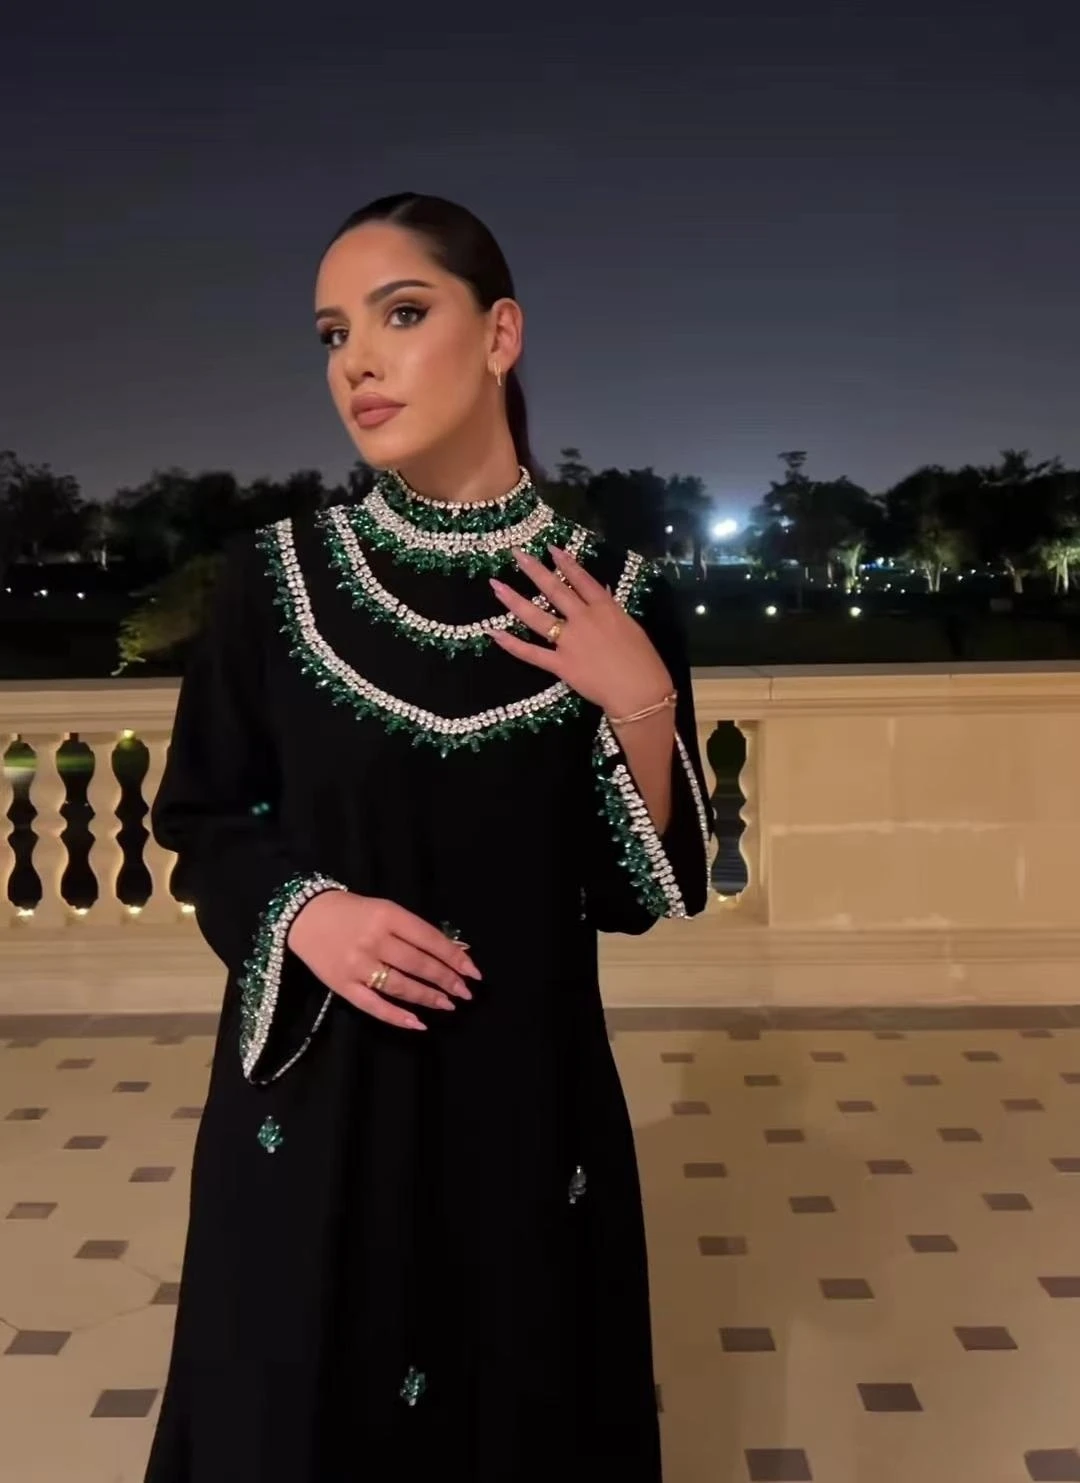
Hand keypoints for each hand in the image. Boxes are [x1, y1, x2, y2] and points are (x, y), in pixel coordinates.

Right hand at [287, 891, 481, 1030]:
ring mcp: (357, 965)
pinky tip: (418, 1024)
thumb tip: (454, 952)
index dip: (454, 957)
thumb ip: (415, 930)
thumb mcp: (385, 910)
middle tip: (465, 992)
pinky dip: (397, 1017)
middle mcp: (373, 940)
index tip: (473, 972)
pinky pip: (373, 1006)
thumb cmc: (353, 912)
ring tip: (448, 1004)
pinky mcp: (342, 986)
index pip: (429, 939)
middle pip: (417, 964)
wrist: (305, 916)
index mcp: (387, 916)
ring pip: (400, 986)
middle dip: (446, 980)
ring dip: (428, 998)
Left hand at [488, 545, 672, 715]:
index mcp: (605, 608)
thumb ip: (611, 608)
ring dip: (514, 600)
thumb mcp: (632, 626)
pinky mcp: (561, 664)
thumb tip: (601, 590)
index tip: (550, 548)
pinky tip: (494, 633)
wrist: (639, 692)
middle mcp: (583, 619)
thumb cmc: (644, 661)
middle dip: (534, 570)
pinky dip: (512, 644)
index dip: (566, 562)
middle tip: (516, 554)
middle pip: (554, 589)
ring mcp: (569, 641)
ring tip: (496, 586)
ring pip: (537, 616)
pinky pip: (532, 653)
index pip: (581, 579)